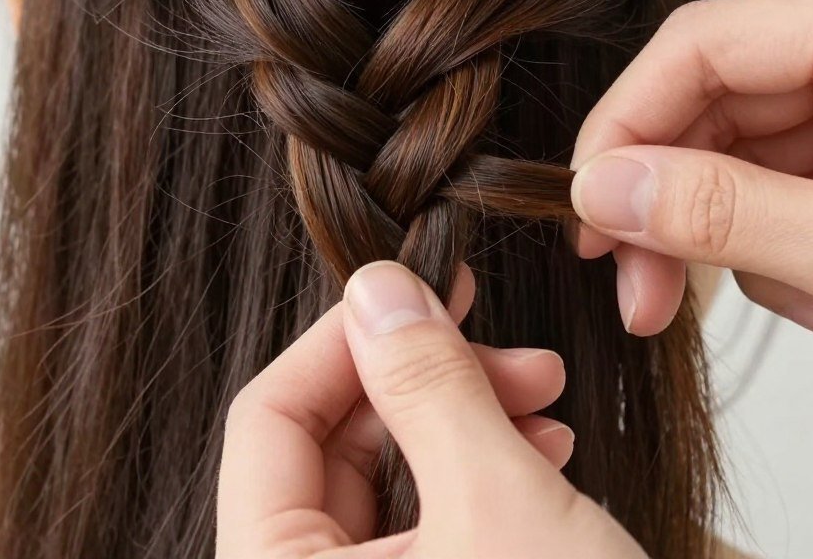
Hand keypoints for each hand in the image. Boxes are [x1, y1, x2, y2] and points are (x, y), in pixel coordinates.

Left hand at [217, 261, 644, 557]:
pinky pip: (424, 525)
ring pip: (385, 481)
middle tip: (509, 351)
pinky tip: (543, 449)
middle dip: (425, 381)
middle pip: (329, 447)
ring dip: (463, 419)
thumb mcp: (499, 507)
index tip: (414, 292)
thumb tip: (376, 287)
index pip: (268, 421)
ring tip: (544, 398)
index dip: (343, 341)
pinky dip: (477, 473)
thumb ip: (428, 384)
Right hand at [569, 0, 812, 337]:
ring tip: (799, 307)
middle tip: (644, 293)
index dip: (625, 125)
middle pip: (717, 102)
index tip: (590, 209)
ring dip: (740, 240)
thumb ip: (727, 213)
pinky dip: (790, 246)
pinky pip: (797, 182)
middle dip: (679, 207)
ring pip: (750, 152)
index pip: (699, 44)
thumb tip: (604, 192)